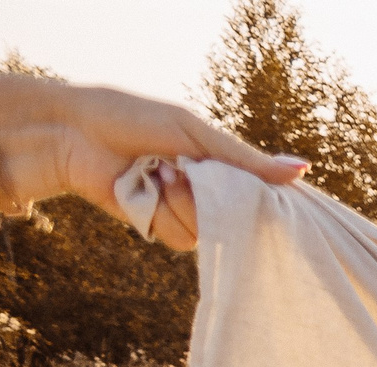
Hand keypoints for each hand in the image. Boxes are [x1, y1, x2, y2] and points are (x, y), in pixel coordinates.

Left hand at [0, 74, 306, 248]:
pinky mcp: (155, 225)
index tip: (277, 204)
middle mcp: (207, 192)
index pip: (263, 194)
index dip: (271, 203)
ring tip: (156, 172)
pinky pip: (175, 236)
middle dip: (212, 196)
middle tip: (183, 168)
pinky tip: (141, 187)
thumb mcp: (196, 134)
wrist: (72, 133)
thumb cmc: (131, 120)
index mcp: (222, 165)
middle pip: (239, 220)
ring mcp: (182, 210)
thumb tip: (303, 170)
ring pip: (206, 232)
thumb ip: (246, 160)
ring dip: (181, 202)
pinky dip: (158, 211)